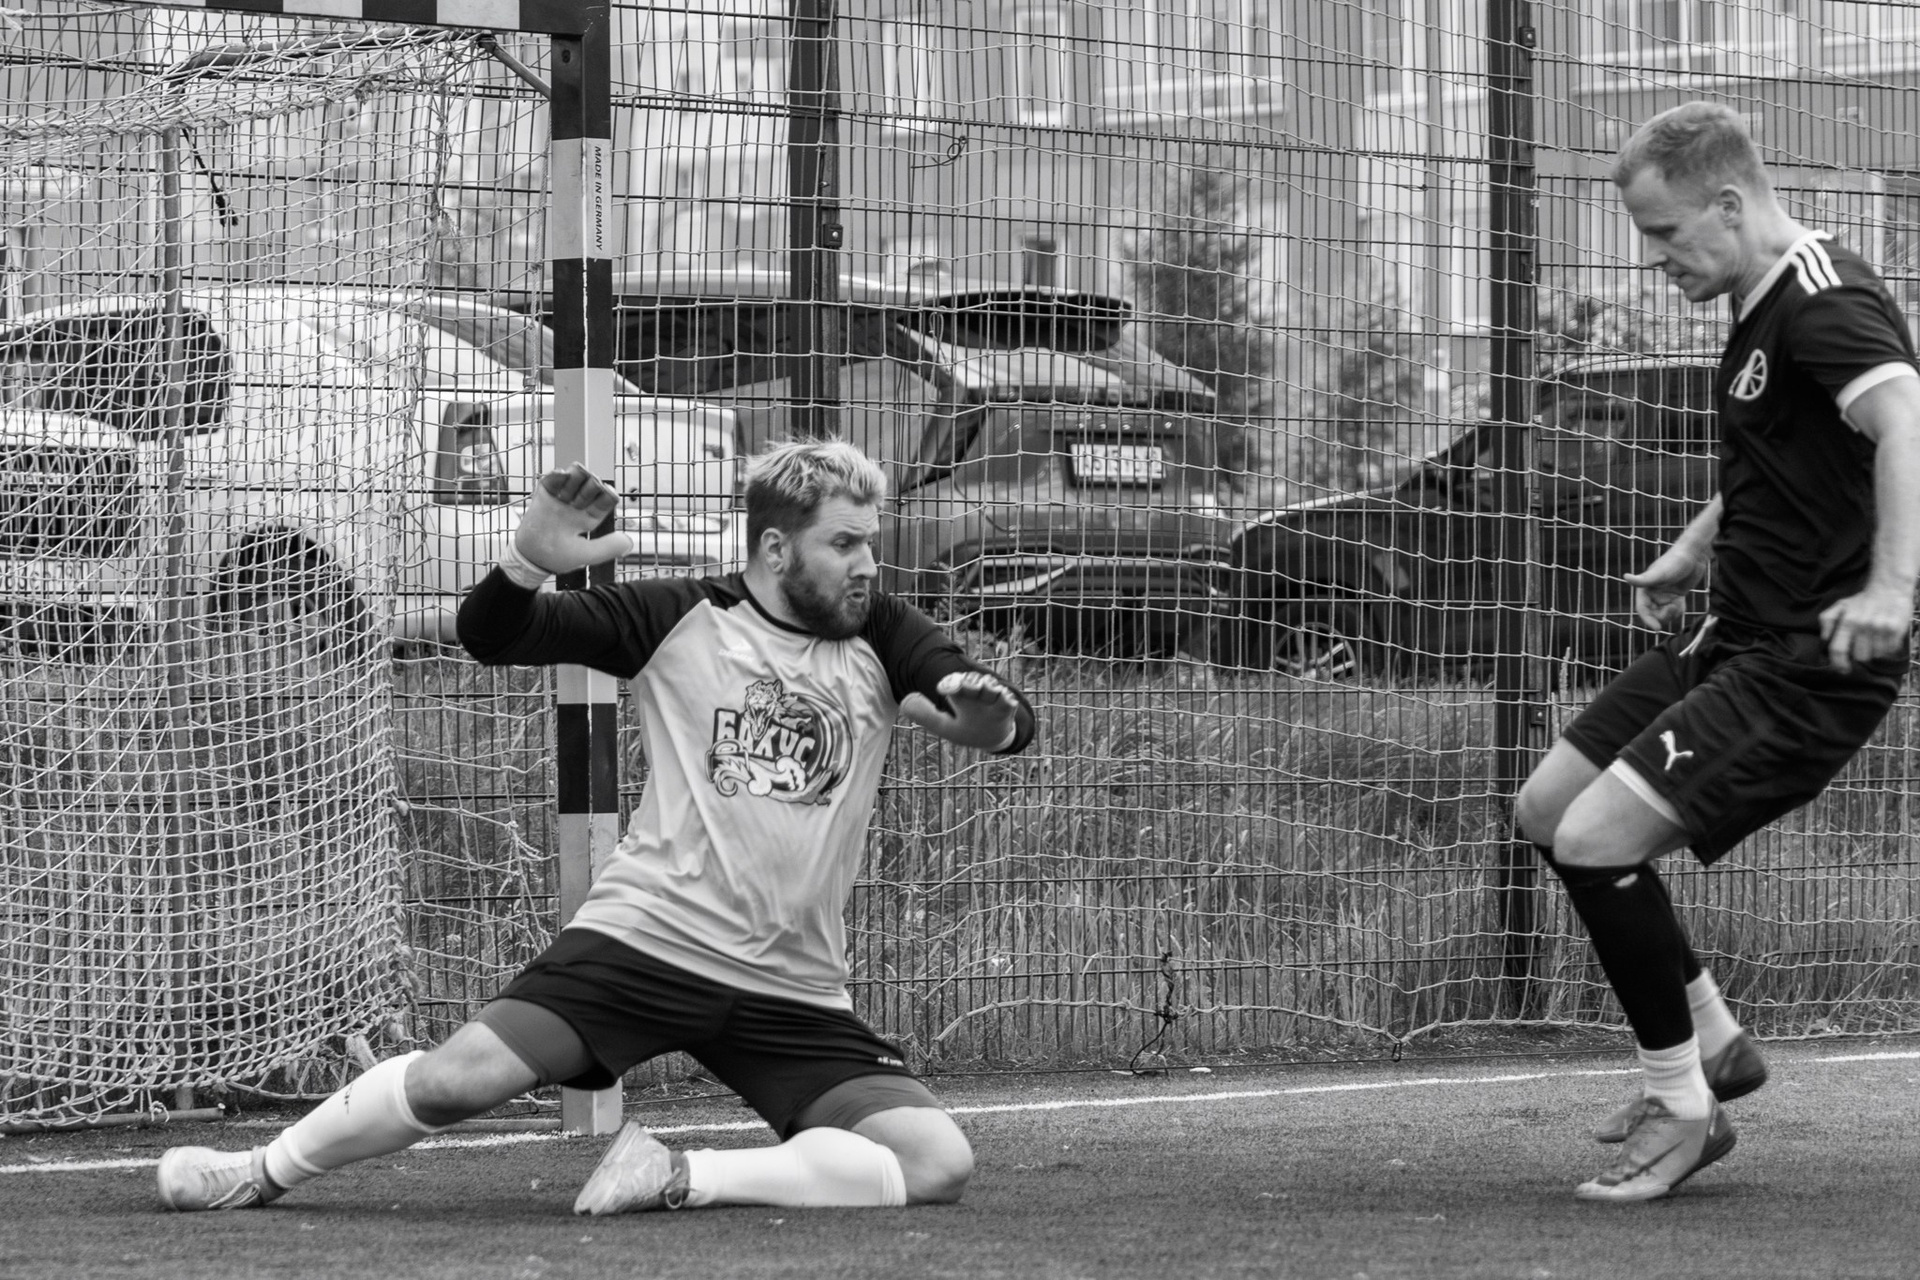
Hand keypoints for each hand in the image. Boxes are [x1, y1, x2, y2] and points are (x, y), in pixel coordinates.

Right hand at [514, 464, 635, 573]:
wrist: (529, 556)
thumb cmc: (557, 557)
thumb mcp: (586, 554)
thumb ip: (608, 548)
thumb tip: (629, 541)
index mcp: (591, 517)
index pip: (607, 498)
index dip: (608, 494)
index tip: (606, 494)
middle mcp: (578, 505)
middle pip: (593, 483)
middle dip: (591, 486)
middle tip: (579, 500)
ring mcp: (562, 498)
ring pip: (576, 476)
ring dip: (575, 478)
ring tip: (567, 493)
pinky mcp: (545, 493)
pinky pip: (554, 477)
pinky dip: (558, 473)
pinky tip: (560, 475)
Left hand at [900, 671, 1021, 750]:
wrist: (992, 738)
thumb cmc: (966, 728)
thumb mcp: (944, 726)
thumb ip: (926, 715)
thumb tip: (904, 702)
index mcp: (959, 695)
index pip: (953, 684)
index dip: (950, 684)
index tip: (943, 689)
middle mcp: (976, 694)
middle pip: (973, 682)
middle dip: (970, 682)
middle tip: (966, 686)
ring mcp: (992, 700)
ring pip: (991, 687)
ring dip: (988, 687)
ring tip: (987, 688)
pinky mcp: (1006, 709)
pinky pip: (1008, 701)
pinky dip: (1006, 699)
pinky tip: (1005, 699)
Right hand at [1624, 546, 1707, 631]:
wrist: (1693, 556)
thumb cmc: (1675, 561)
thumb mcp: (1659, 573)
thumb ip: (1643, 579)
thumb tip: (1625, 577)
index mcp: (1644, 589)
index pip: (1642, 609)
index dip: (1648, 620)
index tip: (1657, 628)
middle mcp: (1652, 593)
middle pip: (1653, 614)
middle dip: (1663, 616)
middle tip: (1674, 609)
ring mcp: (1664, 595)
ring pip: (1664, 614)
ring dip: (1671, 613)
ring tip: (1679, 604)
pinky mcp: (1675, 596)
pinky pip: (1673, 610)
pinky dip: (1678, 611)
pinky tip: (1682, 603)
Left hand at [1819, 582, 1914, 672]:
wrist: (1889, 588)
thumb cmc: (1861, 601)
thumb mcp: (1839, 606)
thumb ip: (1827, 621)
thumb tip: (1823, 640)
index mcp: (1848, 621)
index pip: (1838, 649)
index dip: (1838, 664)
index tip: (1842, 670)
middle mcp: (1864, 625)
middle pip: (1860, 657)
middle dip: (1859, 655)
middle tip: (1862, 646)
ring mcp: (1881, 628)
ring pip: (1875, 655)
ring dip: (1874, 652)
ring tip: (1874, 639)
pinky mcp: (1897, 630)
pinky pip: (1890, 650)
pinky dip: (1887, 648)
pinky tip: (1884, 637)